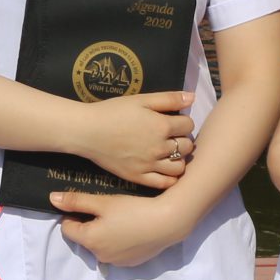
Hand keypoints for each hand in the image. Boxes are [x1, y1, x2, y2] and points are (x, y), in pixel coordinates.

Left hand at [50, 190, 194, 268]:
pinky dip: (118, 242)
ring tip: (120, 219)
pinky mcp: (131, 263)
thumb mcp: (102, 201)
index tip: (86, 205)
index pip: (68, 229)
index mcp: (90, 240)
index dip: (73, 215)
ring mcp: (117, 262)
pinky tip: (130, 230)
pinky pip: (116, 252)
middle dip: (89, 225)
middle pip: (85, 238)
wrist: (167, 222)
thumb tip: (52, 199)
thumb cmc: (132, 209)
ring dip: (103, 235)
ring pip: (100, 246)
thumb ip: (76, 201)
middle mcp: (100, 256)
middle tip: (106, 210)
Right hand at [71, 90, 195, 189]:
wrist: (87, 131)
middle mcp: (159, 147)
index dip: (183, 122)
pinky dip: (169, 177)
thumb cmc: (112, 112)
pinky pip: (164, 183)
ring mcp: (149, 165)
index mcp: (161, 126)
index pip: (188, 126)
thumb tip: (192, 96)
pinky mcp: (139, 177)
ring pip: (179, 167)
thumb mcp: (140, 99)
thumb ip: (168, 99)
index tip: (173, 121)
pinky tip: (163, 168)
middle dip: (182, 139)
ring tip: (168, 153)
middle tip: (171, 136)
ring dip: (178, 159)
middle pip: (186, 146)